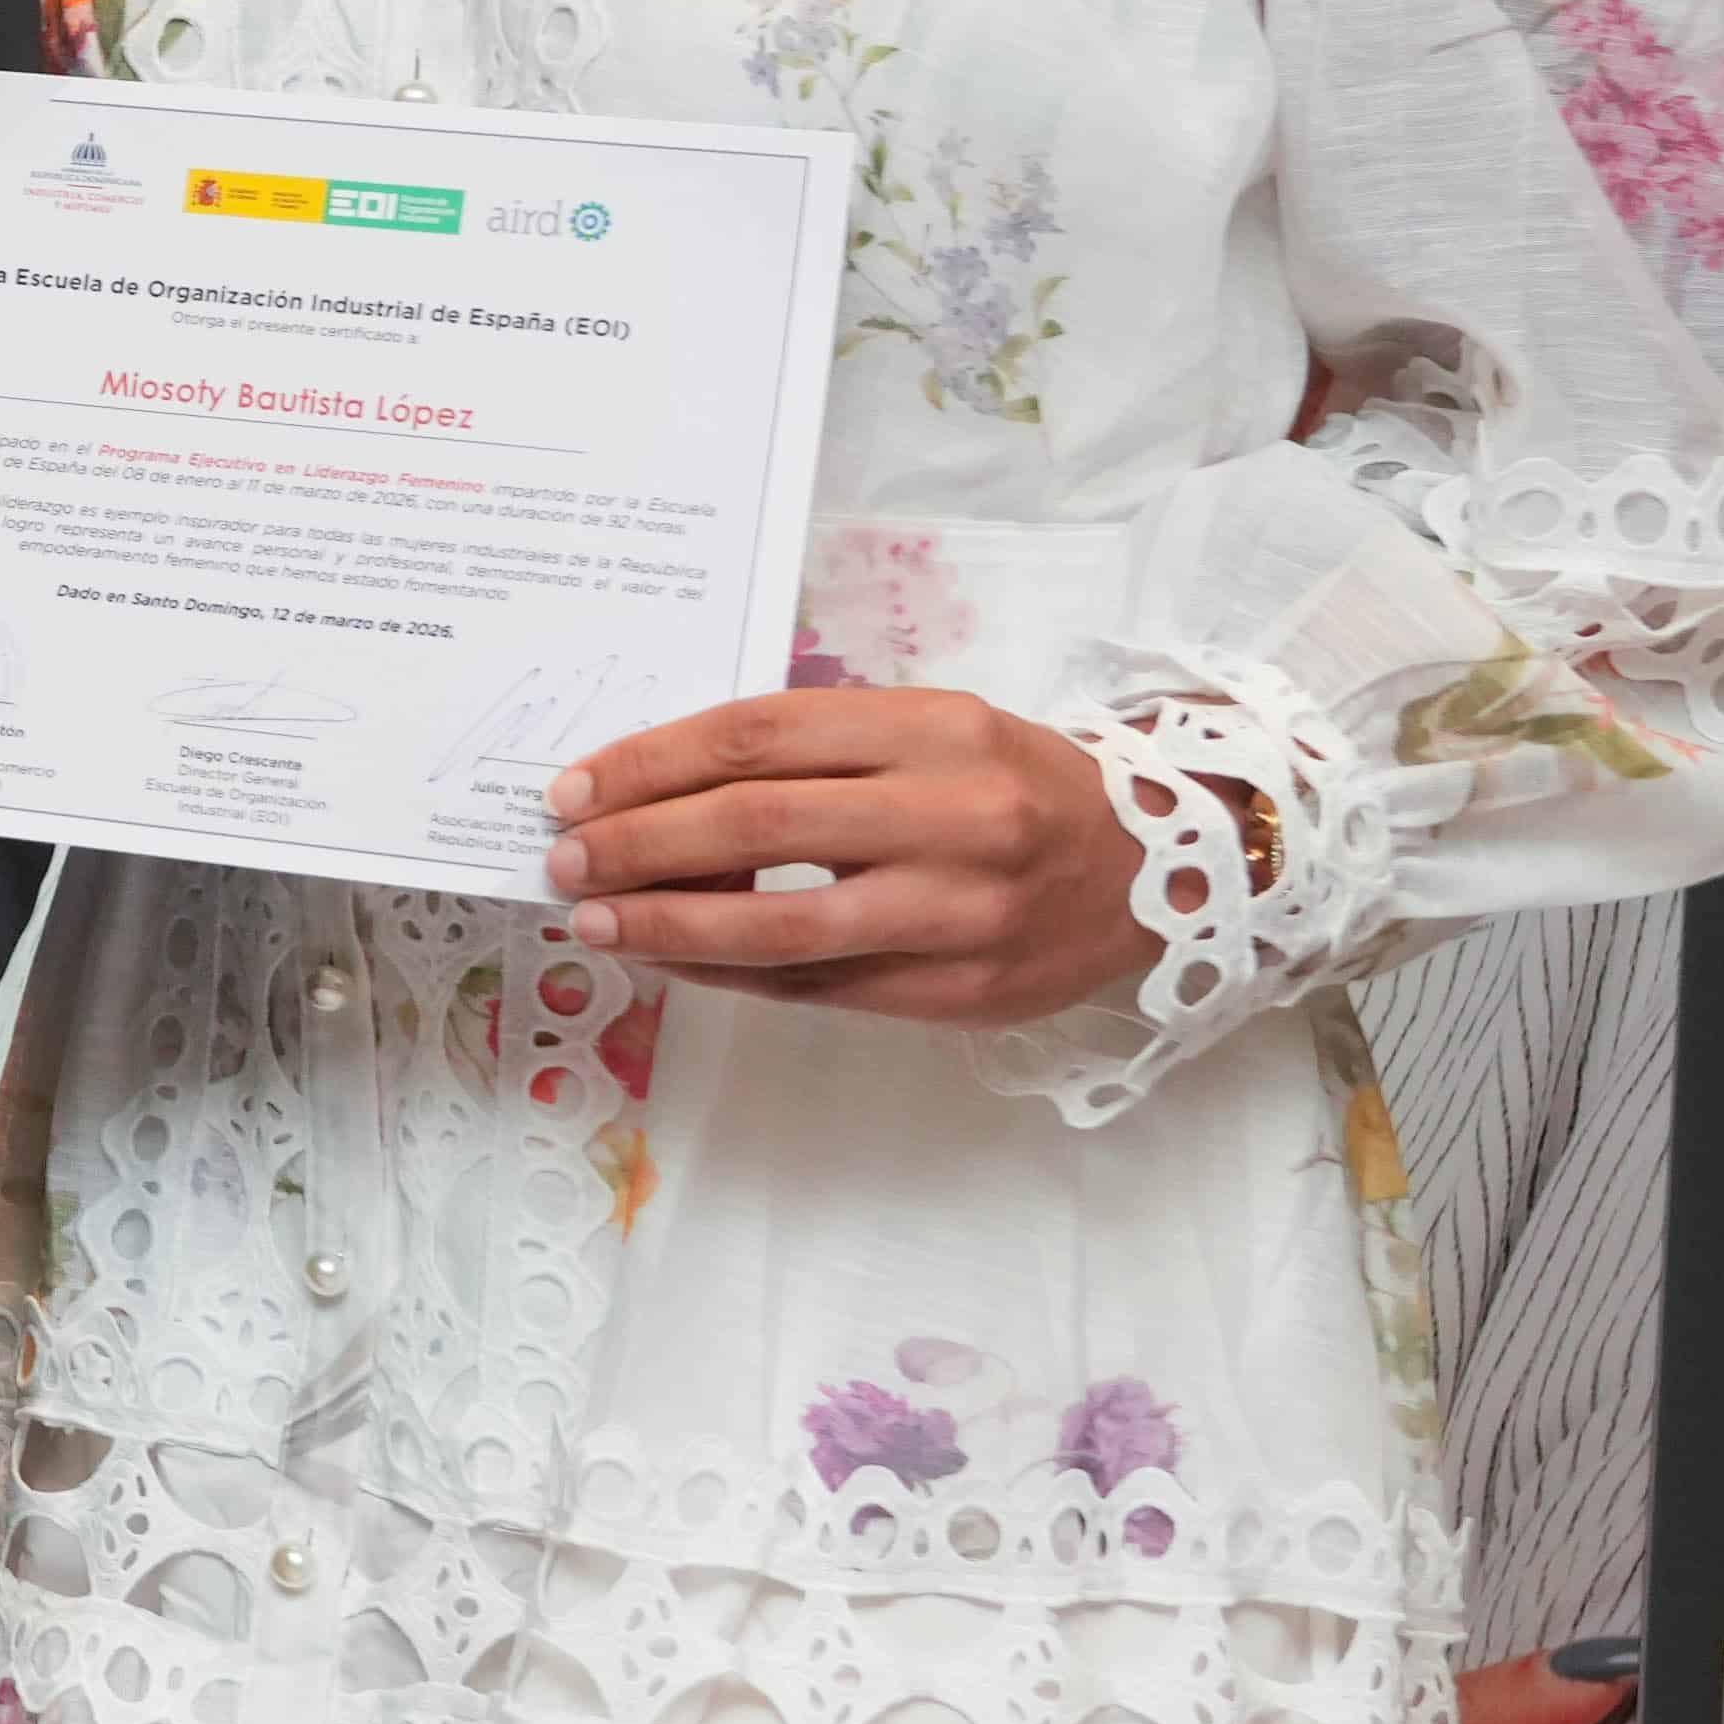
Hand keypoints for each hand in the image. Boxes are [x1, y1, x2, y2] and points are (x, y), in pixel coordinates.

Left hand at [551, 689, 1164, 1030]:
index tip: (575, 788)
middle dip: (637, 845)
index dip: (648, 765)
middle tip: (566, 858)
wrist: (1156, 867)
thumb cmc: (1013, 786)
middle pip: (756, 827)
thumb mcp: (930, 731)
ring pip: (780, 925)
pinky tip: (674, 960)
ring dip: (669, 927)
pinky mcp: (960, 992)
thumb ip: (815, 752)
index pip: (755, 738)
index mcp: (937, 730)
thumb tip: (659, 790)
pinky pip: (817, 986)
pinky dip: (730, 975)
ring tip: (598, 920)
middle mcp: (954, 816)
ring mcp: (961, 913)